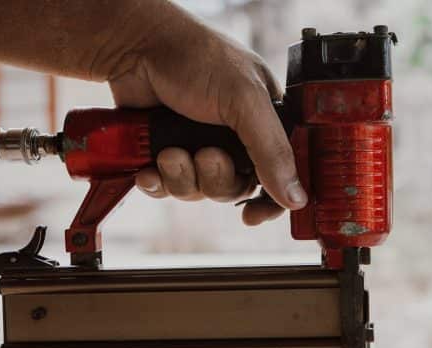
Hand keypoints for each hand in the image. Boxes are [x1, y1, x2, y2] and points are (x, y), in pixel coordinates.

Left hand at [108, 4, 305, 224]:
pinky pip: (167, 188)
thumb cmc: (196, 57)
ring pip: (199, 192)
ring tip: (169, 151)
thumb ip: (272, 150)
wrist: (135, 48)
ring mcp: (199, 147)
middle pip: (235, 190)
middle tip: (205, 155)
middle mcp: (235, 138)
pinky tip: (150, 165)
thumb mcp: (245, 100)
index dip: (270, 200)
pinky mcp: (167, 154)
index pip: (281, 174)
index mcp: (265, 122)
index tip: (254, 215)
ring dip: (182, 177)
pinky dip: (158, 181)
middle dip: (215, 179)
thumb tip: (295, 197)